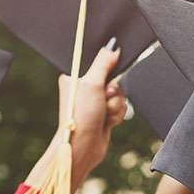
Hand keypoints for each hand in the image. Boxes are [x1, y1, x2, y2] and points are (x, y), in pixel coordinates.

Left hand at [64, 42, 126, 176]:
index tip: (109, 75)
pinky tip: (107, 122)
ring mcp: (94, 102)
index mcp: (74, 77)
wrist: (82, 147)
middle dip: (113, 91)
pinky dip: (116, 114)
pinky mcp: (102, 114)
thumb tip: (113, 46)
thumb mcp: (92, 84)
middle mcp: (84, 89)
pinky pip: (119, 107)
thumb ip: (104, 63)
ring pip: (118, 94)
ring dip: (115, 105)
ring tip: (104, 114)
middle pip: (112, 79)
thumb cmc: (80, 116)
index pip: (98, 63)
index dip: (107, 69)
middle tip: (104, 98)